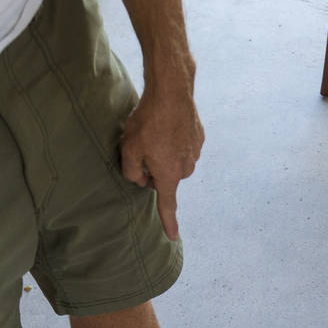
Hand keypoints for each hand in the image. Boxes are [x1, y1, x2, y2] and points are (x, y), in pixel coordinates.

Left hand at [119, 88, 203, 239]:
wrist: (172, 90)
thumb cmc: (148, 120)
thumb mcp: (129, 149)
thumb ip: (131, 173)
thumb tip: (141, 181)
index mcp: (168, 175)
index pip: (167, 204)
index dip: (169, 222)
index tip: (173, 236)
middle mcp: (186, 168)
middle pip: (167, 178)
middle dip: (155, 169)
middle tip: (143, 147)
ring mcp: (195, 152)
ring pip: (176, 162)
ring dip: (165, 154)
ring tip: (155, 132)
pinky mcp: (199, 138)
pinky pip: (185, 148)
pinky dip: (175, 142)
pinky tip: (167, 126)